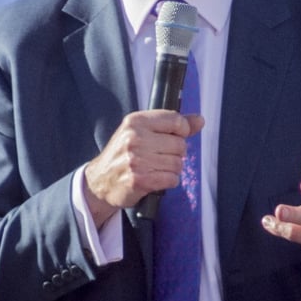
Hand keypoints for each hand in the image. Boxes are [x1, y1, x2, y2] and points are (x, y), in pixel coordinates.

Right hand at [82, 110, 203, 224]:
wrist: (100, 181)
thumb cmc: (124, 154)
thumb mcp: (142, 131)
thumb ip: (172, 124)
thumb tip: (200, 120)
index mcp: (136, 121)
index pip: (175, 120)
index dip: (182, 130)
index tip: (175, 136)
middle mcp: (135, 138)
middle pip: (179, 144)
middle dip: (175, 153)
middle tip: (159, 157)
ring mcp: (137, 160)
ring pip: (177, 163)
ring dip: (171, 169)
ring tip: (156, 168)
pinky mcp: (140, 180)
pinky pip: (172, 179)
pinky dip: (168, 181)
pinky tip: (156, 179)